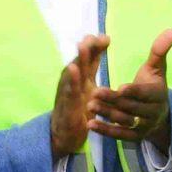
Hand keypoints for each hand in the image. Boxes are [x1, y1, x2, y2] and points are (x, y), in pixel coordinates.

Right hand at [51, 34, 108, 158]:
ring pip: (73, 73)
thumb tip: (102, 47)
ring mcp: (68, 92)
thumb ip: (93, 68)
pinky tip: (73, 69)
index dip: (96, 47)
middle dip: (86, 47)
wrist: (65, 135)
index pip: (90, 58)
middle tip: (92, 36)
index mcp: (82, 77)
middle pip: (81, 61)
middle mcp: (73, 81)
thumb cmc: (78, 110)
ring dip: (78, 59)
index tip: (106, 38)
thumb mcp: (90, 86)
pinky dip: (71, 80)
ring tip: (82, 45)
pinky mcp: (66, 105)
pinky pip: (69, 92)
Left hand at [90, 30, 171, 152]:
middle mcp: (152, 113)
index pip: (145, 93)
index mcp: (158, 94)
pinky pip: (119, 135)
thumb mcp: (156, 68)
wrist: (160, 115)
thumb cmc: (153, 86)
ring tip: (89, 106)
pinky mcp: (134, 137)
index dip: (133, 91)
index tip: (120, 87)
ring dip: (106, 114)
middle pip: (131, 107)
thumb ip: (160, 51)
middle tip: (94, 93)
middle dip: (113, 100)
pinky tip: (90, 124)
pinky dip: (105, 130)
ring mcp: (143, 127)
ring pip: (123, 120)